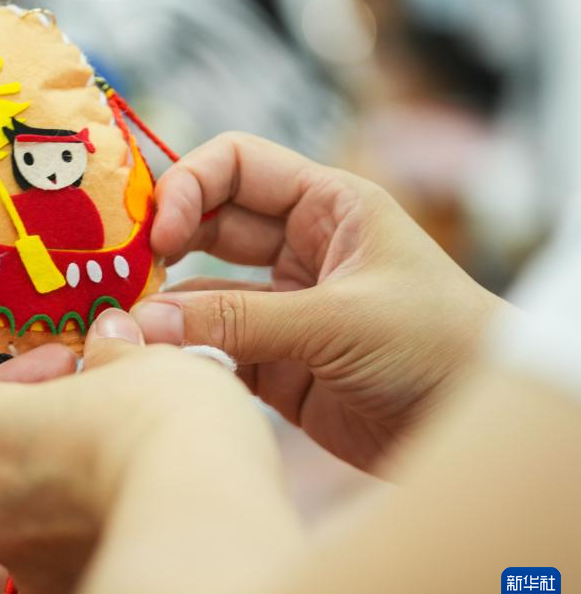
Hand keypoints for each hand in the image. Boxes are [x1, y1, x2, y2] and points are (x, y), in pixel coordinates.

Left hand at [0, 310, 271, 593]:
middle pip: (1, 459)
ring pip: (37, 511)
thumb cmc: (155, 421)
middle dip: (49, 431)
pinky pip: (71, 551)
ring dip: (73, 482)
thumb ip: (110, 351)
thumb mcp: (136, 359)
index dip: (21, 377)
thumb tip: (109, 341)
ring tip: (135, 456)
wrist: (204, 522)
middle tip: (107, 406)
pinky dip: (97, 527)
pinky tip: (148, 502)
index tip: (73, 364)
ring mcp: (21, 564)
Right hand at [133, 133, 505, 471]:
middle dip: (164, 245)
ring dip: (167, 311)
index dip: (189, 186)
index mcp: (327, 207)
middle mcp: (298, 249)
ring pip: (203, 293)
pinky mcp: (273, 363)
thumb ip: (239, 321)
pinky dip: (184, 357)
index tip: (159, 235)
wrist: (474, 428)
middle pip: (208, 226)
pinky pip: (213, 348)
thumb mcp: (340, 320)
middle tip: (120, 276)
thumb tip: (143, 325)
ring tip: (128, 332)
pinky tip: (156, 368)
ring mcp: (281, 307)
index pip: (237, 165)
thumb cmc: (439, 346)